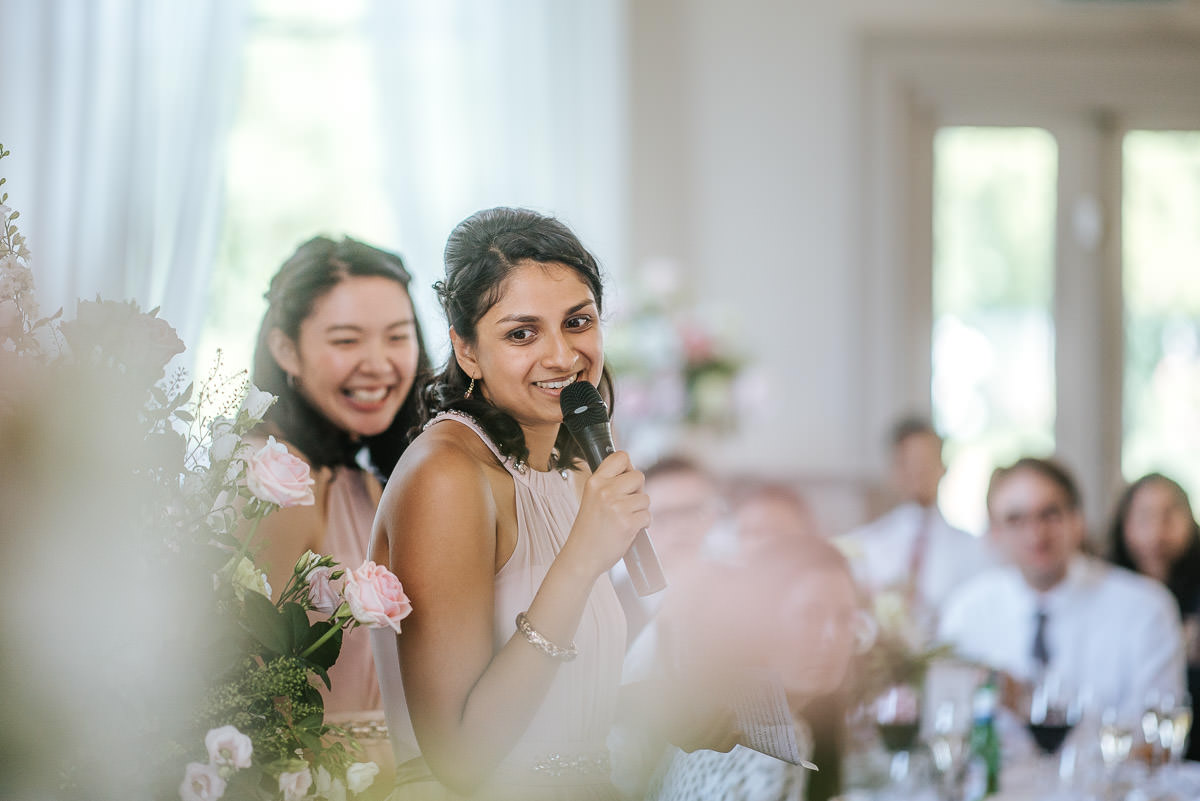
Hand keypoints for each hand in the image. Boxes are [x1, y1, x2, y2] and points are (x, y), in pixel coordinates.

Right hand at [562, 451, 649, 578]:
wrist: (581, 556)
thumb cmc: (588, 529)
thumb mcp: (591, 498)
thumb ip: (609, 484)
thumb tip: (633, 472)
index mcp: (595, 482)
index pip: (621, 457)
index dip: (628, 468)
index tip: (625, 479)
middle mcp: (605, 491)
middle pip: (638, 476)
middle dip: (637, 491)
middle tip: (625, 505)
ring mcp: (617, 507)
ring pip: (645, 498)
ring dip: (639, 510)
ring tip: (623, 520)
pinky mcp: (628, 523)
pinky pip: (648, 516)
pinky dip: (642, 524)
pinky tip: (628, 529)